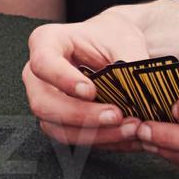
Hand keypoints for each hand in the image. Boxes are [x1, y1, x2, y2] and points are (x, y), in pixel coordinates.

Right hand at [22, 5, 159, 147]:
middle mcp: (38, 74)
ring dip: (95, 134)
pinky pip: (74, 138)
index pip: (43, 63)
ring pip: (57, 128)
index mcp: (46, 42)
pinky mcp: (59, 121)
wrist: (114, 47)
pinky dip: (102, 140)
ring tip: (129, 128)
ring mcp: (46, 100)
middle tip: (116, 115)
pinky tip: (126, 135)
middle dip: (82, 116)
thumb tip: (140, 95)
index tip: (90, 91)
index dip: (63, 80)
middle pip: (44, 104)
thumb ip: (130, 66)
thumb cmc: (112, 38)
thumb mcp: (125, 41)